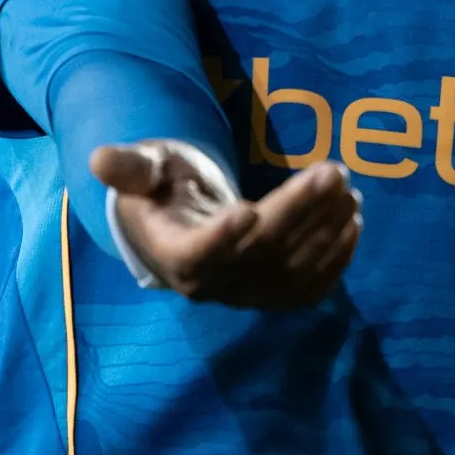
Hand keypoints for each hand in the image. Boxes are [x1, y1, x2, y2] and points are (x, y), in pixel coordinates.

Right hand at [90, 141, 362, 307]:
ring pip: (291, 271)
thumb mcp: (144, 171)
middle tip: (333, 172)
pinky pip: (307, 290)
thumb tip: (100, 158)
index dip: (221, 238)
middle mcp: (209, 284)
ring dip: (327, 232)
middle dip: (299, 210)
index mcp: (172, 254)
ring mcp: (243, 295)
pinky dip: (336, 262)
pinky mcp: (272, 296)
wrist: (179, 226)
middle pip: (259, 252)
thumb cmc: (161, 189)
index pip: (197, 255)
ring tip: (348, 190)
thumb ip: (130, 167)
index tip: (247, 210)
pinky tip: (354, 224)